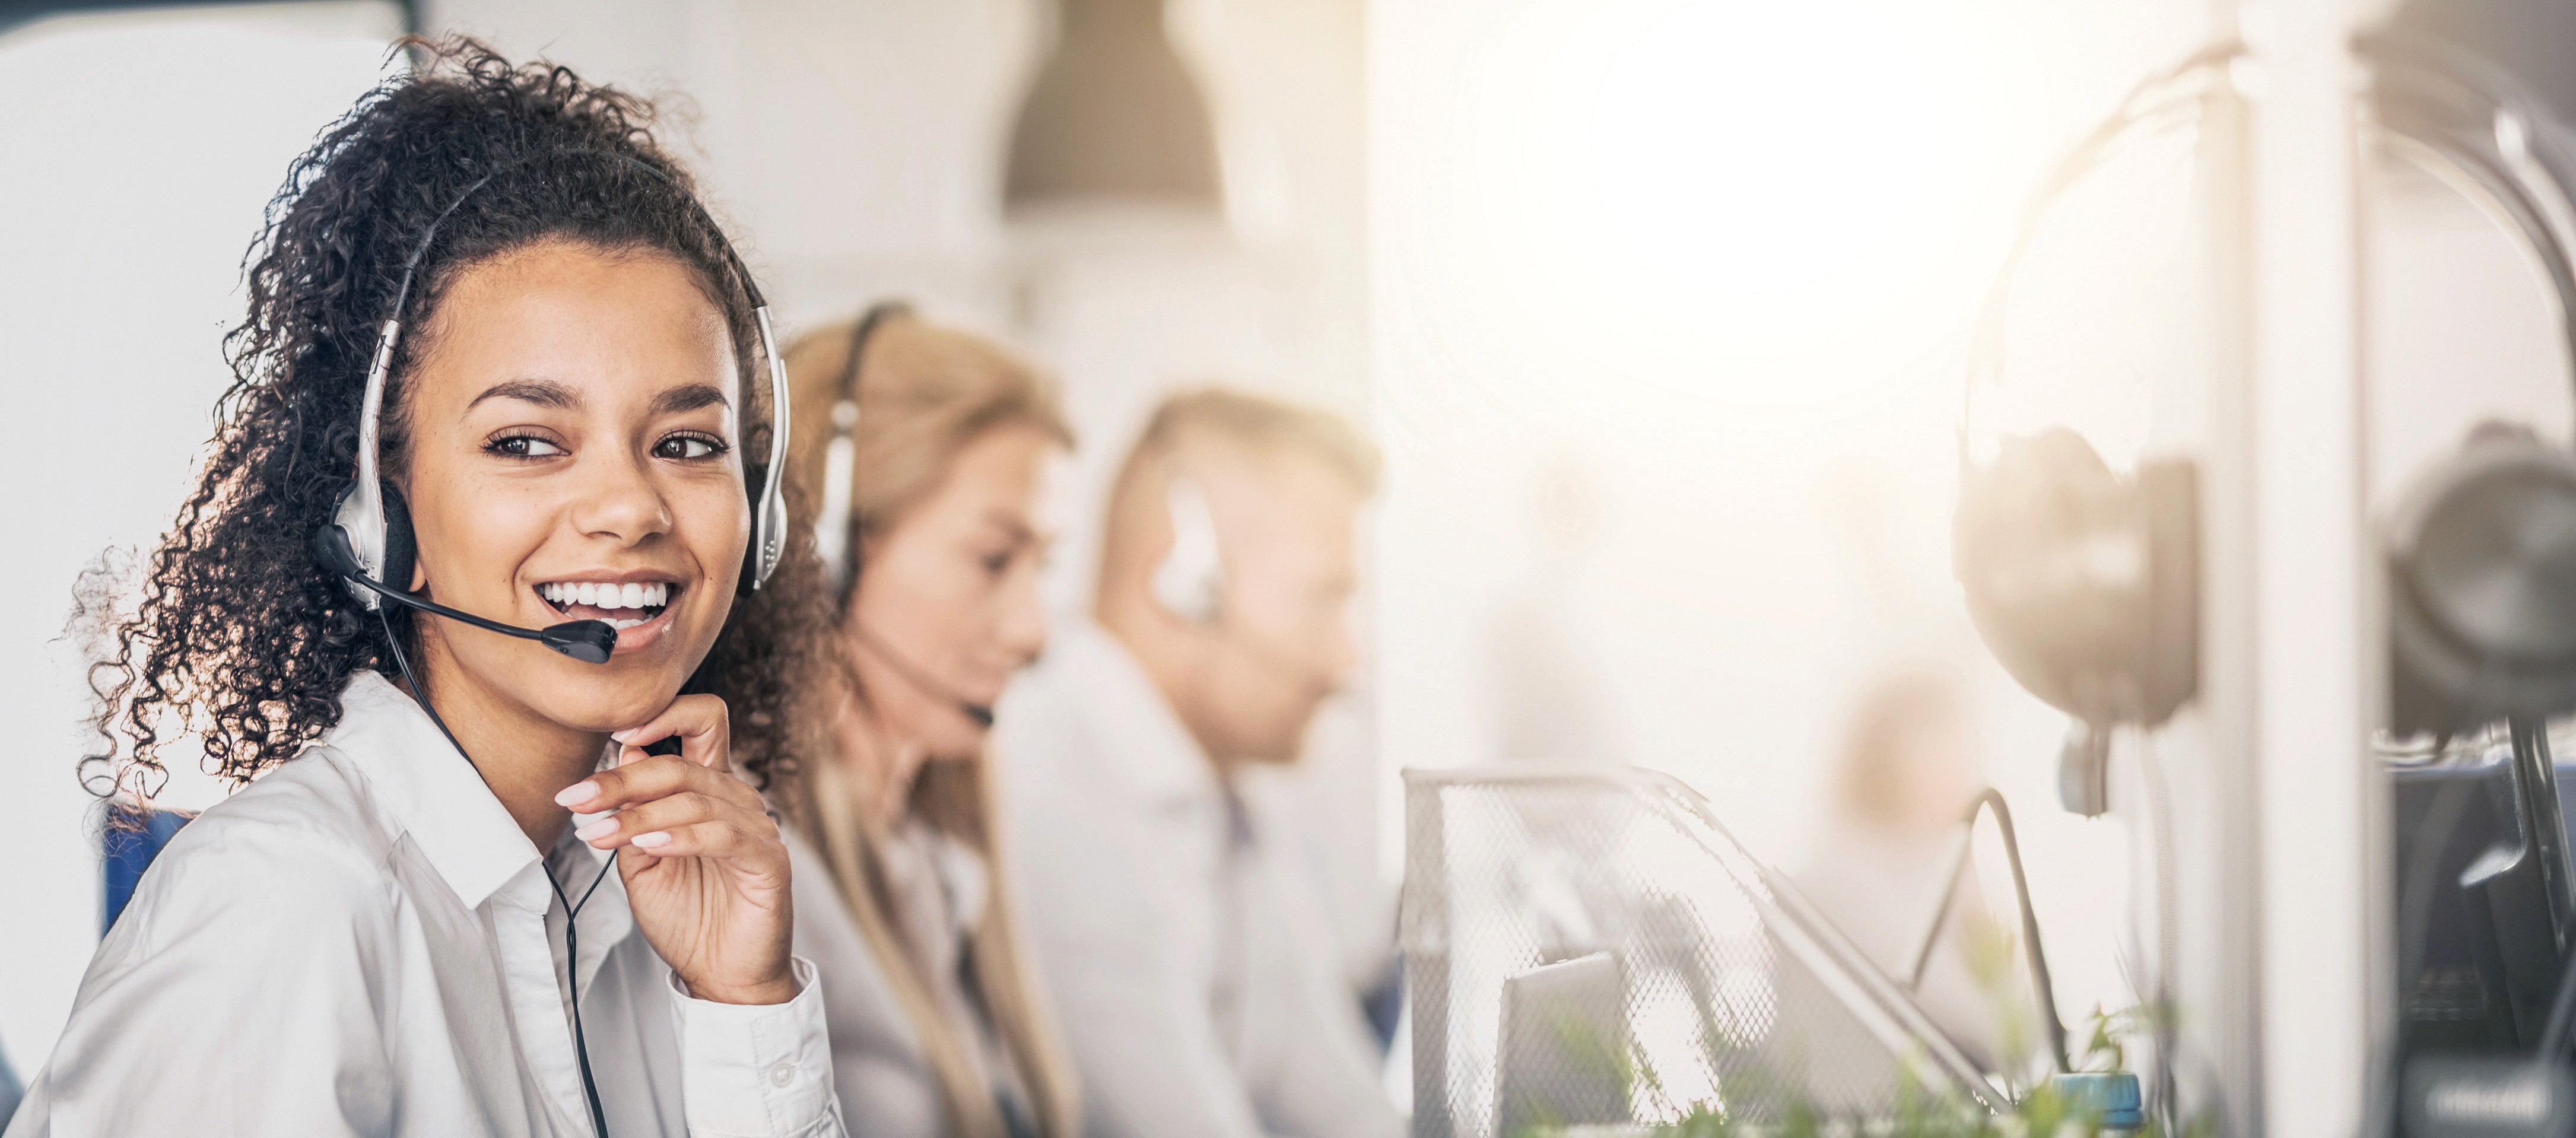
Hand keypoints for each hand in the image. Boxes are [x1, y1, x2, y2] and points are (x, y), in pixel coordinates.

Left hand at [553, 694, 796, 1004]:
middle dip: (622, 780)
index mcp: (710, 791)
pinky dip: (682, 836)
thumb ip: (634, 814)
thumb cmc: (687, 918)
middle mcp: (738, 800)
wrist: (721, 977)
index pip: (701, 722)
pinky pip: (725, 835)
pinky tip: (649, 845)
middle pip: (682, 764)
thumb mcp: (642, 861)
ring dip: (640, 815)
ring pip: (696, 799)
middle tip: (576, 798)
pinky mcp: (769, 862)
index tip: (611, 735)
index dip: (663, 715)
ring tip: (599, 834)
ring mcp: (757, 829)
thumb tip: (624, 755)